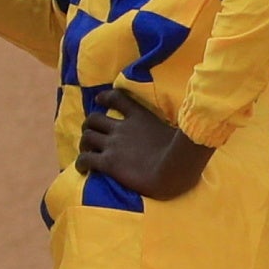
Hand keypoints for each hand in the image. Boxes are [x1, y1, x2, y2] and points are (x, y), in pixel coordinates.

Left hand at [75, 86, 214, 199]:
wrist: (174, 170)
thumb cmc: (184, 153)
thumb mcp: (178, 131)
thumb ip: (173, 127)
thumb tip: (188, 129)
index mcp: (140, 117)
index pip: (117, 98)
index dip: (104, 98)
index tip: (99, 100)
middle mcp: (122, 128)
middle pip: (93, 119)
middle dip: (89, 126)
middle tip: (91, 135)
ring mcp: (113, 144)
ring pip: (86, 137)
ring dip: (83, 144)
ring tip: (85, 152)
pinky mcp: (108, 162)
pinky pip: (85, 159)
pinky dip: (80, 163)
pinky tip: (82, 169)